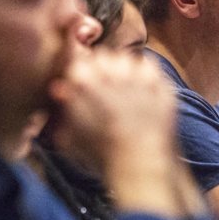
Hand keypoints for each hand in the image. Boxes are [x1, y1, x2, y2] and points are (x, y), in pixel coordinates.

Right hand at [48, 49, 176, 174]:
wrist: (140, 164)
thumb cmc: (101, 155)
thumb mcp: (71, 136)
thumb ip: (64, 108)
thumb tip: (59, 90)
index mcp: (84, 81)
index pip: (78, 61)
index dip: (81, 74)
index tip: (82, 85)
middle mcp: (111, 72)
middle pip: (102, 55)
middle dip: (102, 68)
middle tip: (104, 88)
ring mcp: (138, 76)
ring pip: (126, 58)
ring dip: (123, 69)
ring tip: (124, 88)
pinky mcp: (160, 82)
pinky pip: (150, 65)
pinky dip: (146, 74)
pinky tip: (143, 89)